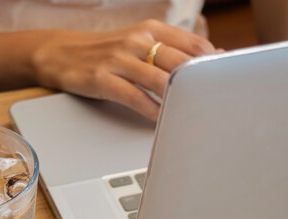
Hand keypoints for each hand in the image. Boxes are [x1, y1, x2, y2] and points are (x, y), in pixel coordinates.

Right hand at [31, 19, 217, 120]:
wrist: (60, 53)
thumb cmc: (105, 51)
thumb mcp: (137, 42)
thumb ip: (169, 51)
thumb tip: (208, 64)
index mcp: (151, 29)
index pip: (194, 44)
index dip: (214, 64)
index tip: (227, 80)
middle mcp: (137, 40)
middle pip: (180, 62)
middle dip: (201, 83)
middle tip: (216, 102)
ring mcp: (119, 59)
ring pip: (160, 80)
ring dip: (179, 98)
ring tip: (193, 114)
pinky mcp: (103, 78)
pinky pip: (135, 97)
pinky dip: (152, 111)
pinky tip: (162, 120)